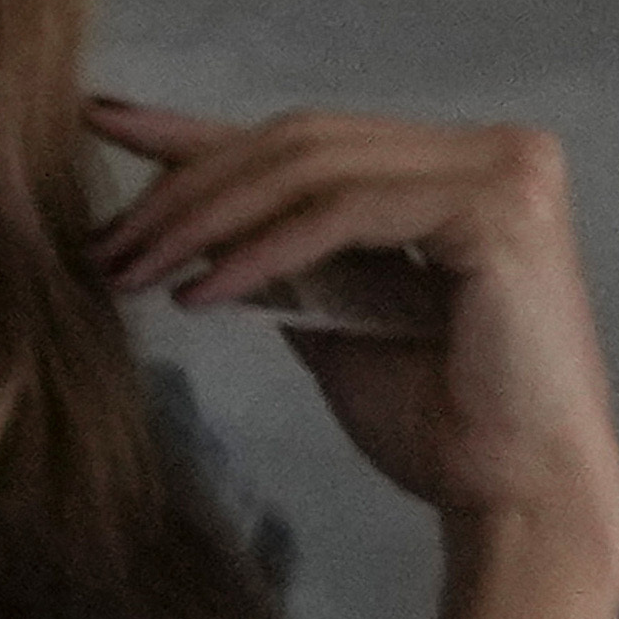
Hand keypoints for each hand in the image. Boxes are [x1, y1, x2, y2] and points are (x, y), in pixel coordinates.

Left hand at [84, 98, 618, 575]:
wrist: (516, 494)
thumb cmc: (440, 423)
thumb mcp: (334, 320)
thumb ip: (283, 261)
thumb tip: (190, 225)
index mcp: (455, 170)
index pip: (308, 139)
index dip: (198, 133)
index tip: (103, 124)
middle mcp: (493, 151)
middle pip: (301, 142)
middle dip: (187, 188)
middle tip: (103, 242)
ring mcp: (504, 171)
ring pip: (313, 168)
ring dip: (205, 219)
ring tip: (132, 270)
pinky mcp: (499, 208)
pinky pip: (345, 214)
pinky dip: (261, 253)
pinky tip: (199, 295)